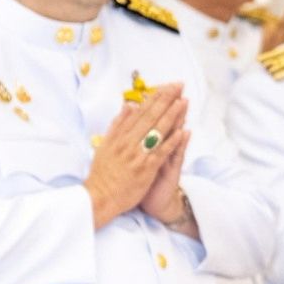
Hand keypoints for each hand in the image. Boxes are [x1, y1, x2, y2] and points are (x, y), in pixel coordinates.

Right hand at [86, 87, 187, 228]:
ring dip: (172, 115)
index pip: (139, 112)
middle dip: (166, 100)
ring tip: (184, 102)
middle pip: (150, 116)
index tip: (166, 86)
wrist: (99, 197)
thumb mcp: (105, 145)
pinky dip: (173, 141)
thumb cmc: (103, 173)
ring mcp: (137, 155)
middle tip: (179, 85)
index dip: (154, 98)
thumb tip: (129, 105)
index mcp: (118, 135)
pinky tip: (184, 131)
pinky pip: (162, 152)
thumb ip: (117, 125)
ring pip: (157, 131)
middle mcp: (128, 142)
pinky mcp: (145, 169)